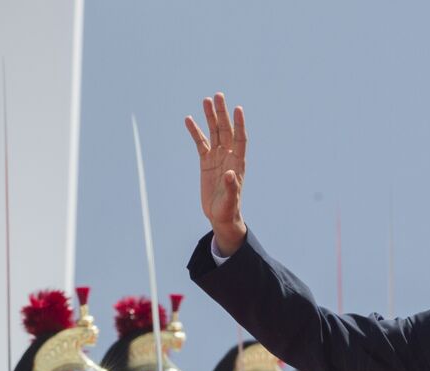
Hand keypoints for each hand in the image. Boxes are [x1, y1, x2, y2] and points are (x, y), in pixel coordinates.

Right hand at [185, 93, 247, 255]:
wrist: (220, 215)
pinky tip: (189, 120)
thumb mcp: (230, 201)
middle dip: (222, 113)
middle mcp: (228, 156)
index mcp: (237, 163)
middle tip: (218, 96)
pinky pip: (200, 143)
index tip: (237, 109)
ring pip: (213, 132)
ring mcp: (217, 157)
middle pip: (225, 130)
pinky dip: (195, 132)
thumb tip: (230, 174)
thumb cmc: (229, 209)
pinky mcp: (206, 162)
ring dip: (210, 117)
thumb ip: (232, 187)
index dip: (239, 124)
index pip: (240, 139)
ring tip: (206, 100)